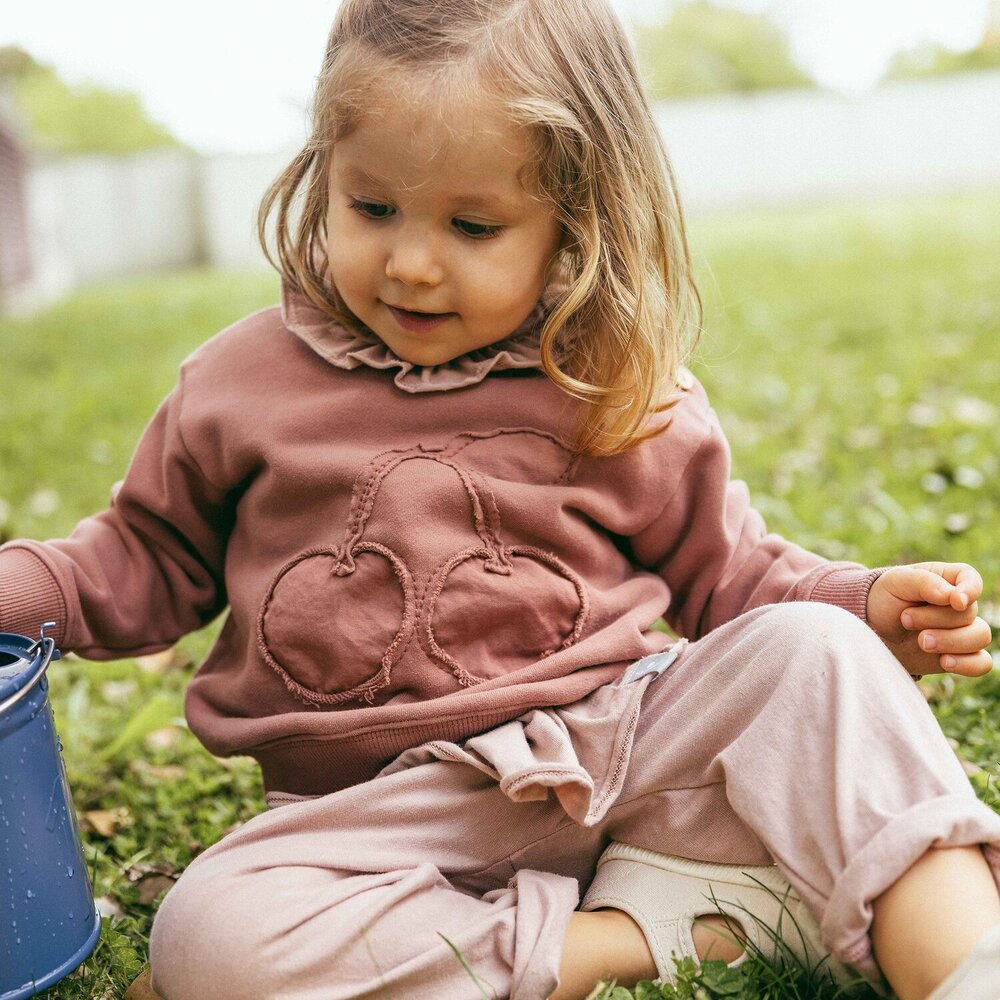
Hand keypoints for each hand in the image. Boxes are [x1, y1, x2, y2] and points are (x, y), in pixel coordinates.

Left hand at [866, 562, 992, 675]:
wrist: (872, 630)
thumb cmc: (885, 600)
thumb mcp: (897, 582)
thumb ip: (925, 583)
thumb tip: (954, 597)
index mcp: (946, 579)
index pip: (971, 579)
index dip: (970, 590)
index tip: (956, 601)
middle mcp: (959, 605)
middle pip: (969, 613)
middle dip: (936, 619)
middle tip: (905, 619)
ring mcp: (961, 630)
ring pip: (980, 637)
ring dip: (950, 641)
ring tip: (922, 642)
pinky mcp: (959, 655)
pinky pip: (982, 663)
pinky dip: (968, 664)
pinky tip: (945, 662)